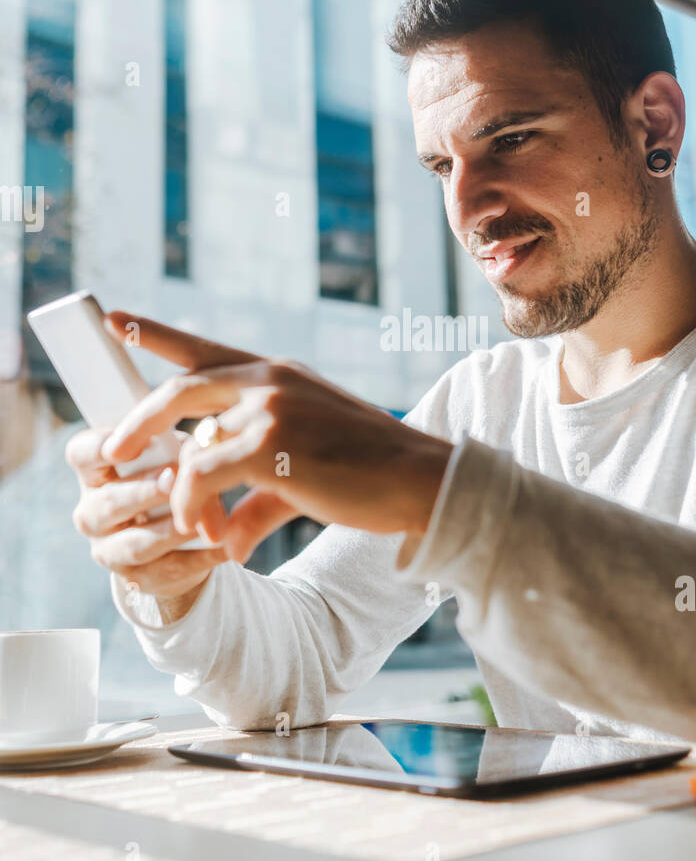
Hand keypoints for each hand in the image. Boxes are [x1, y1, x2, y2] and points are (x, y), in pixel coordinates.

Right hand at [66, 427, 229, 603]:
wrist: (178, 538)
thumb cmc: (172, 478)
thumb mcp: (176, 457)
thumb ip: (183, 455)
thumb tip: (199, 466)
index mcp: (94, 473)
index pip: (81, 454)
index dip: (98, 448)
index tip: (123, 447)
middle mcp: (92, 512)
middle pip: (109, 502)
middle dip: (145, 491)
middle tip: (174, 479)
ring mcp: (108, 549)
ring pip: (137, 543)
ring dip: (173, 530)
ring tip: (205, 520)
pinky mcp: (136, 578)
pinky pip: (168, 569)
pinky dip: (200, 558)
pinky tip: (225, 547)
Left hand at [99, 313, 452, 561]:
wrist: (418, 479)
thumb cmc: (369, 475)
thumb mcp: (304, 475)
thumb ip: (255, 500)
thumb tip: (227, 541)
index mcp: (278, 375)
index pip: (204, 347)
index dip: (154, 332)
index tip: (114, 318)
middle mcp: (270, 381)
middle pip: (180, 386)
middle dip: (138, 419)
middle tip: (111, 448)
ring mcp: (270, 408)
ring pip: (191, 444)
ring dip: (179, 491)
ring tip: (186, 525)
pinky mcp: (271, 444)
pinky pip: (205, 476)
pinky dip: (196, 510)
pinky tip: (211, 537)